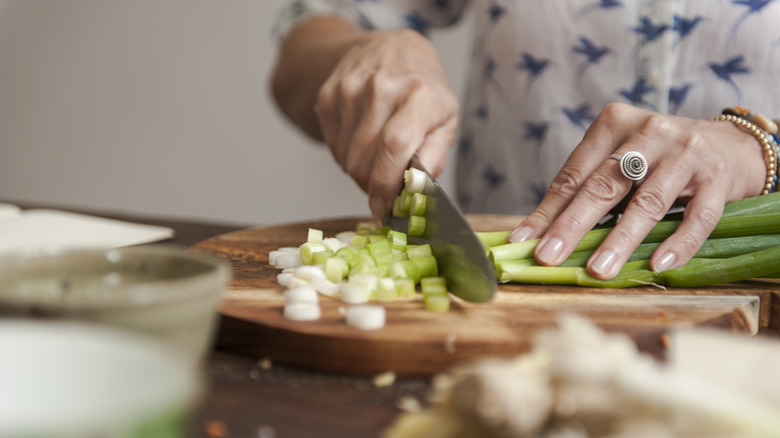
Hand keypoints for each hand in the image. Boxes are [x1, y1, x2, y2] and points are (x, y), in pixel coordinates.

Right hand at [314, 29, 458, 216]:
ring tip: (377, 160)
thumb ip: (436, 156)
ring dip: (360, 172)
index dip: (386, 183)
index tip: (385, 207)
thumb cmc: (424, 90)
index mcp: (420, 94)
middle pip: (365, 159)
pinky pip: (332, 145)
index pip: (395, 146)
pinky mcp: (329, 94)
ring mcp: (351, 89)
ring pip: (346, 157)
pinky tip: (362, 143)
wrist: (392, 48)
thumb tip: (418, 189)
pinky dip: (345, 156)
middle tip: (384, 191)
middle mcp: (383, 87)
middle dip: (373, 187)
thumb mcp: (446, 119)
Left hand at [509, 103, 766, 278]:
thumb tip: (539, 235)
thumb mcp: (619, 163)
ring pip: (647, 202)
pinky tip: (657, 266)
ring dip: (620, 240)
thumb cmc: (658, 160)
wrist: (730, 145)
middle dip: (573, 225)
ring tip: (599, 270)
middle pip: (604, 185)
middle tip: (549, 256)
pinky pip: (697, 217)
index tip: (523, 241)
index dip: (547, 210)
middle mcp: (650, 131)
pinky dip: (677, 243)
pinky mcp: (718, 177)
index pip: (574, 174)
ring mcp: (687, 152)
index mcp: (614, 124)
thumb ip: (586, 190)